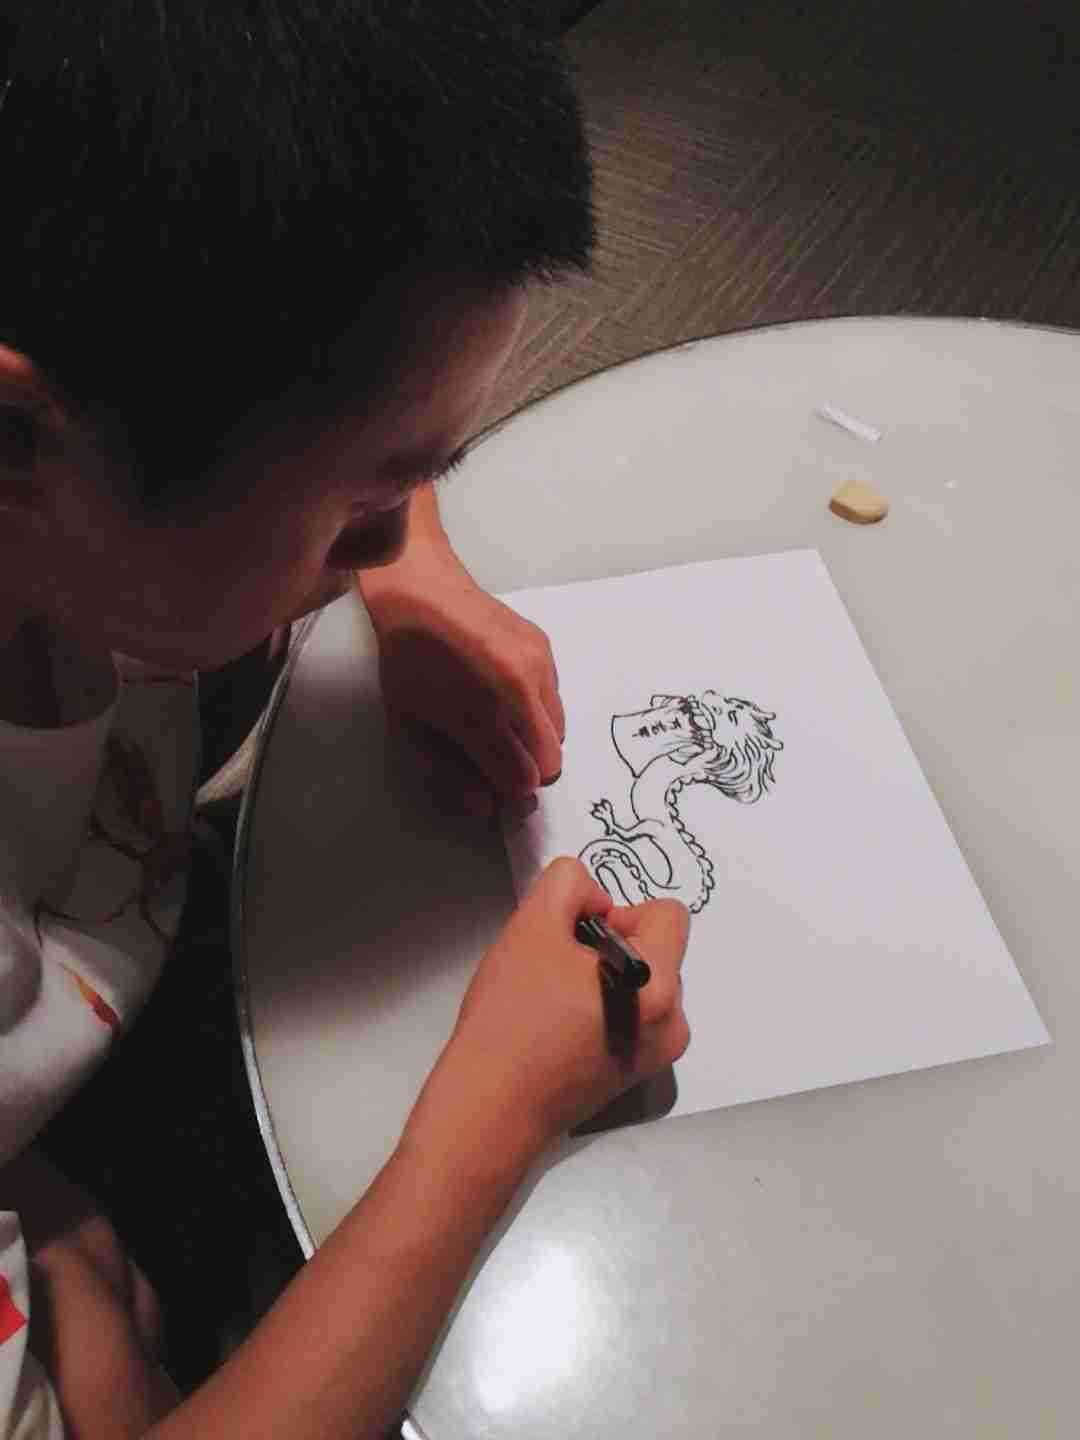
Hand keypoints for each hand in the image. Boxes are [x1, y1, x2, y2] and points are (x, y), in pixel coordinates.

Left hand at [359, 543, 563, 817]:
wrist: (422, 591)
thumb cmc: (408, 661)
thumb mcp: (411, 725)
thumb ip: (449, 772)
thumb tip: (486, 807)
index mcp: (480, 716)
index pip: (523, 780)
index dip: (512, 794)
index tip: (497, 788)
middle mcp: (518, 692)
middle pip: (552, 761)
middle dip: (529, 769)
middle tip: (500, 758)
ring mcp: (537, 666)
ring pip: (558, 730)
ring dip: (535, 738)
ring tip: (500, 720)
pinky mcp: (545, 647)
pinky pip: (555, 698)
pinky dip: (537, 706)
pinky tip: (504, 688)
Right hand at [405, 859, 690, 1161]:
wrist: (490, 1107)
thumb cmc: (511, 1019)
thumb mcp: (531, 925)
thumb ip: (570, 883)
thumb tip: (596, 900)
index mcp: (658, 987)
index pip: (667, 913)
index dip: (620, 912)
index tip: (578, 938)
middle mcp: (672, 1024)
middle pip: (658, 949)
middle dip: (612, 946)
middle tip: (559, 971)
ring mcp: (657, 1055)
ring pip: (644, 983)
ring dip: (608, 978)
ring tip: (557, 1002)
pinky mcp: (635, 1074)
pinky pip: (635, 1016)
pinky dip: (607, 1009)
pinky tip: (562, 1027)